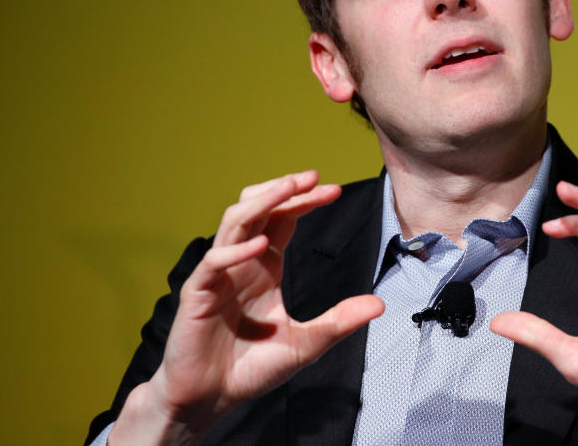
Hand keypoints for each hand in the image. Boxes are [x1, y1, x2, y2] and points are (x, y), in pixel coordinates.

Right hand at [111, 171, 383, 444]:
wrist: (209, 400)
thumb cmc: (250, 369)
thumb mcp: (306, 344)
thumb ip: (339, 322)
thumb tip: (380, 305)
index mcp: (265, 267)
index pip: (284, 219)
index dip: (305, 201)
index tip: (335, 190)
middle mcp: (241, 262)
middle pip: (258, 208)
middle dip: (283, 188)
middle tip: (312, 176)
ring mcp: (218, 275)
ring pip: (234, 222)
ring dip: (261, 202)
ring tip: (288, 189)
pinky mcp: (197, 294)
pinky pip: (213, 263)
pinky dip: (235, 251)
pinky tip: (260, 247)